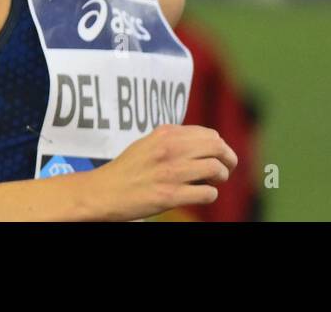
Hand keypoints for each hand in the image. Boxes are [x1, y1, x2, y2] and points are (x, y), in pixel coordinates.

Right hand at [90, 124, 237, 221]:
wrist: (102, 192)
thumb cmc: (127, 169)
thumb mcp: (149, 142)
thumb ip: (174, 139)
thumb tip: (205, 141)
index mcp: (167, 134)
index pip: (210, 134)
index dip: (220, 146)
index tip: (219, 155)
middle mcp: (171, 150)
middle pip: (218, 148)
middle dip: (229, 159)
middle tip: (228, 169)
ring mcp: (171, 173)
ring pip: (216, 169)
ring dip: (221, 177)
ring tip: (215, 182)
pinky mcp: (169, 196)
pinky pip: (206, 193)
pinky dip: (210, 194)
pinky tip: (202, 195)